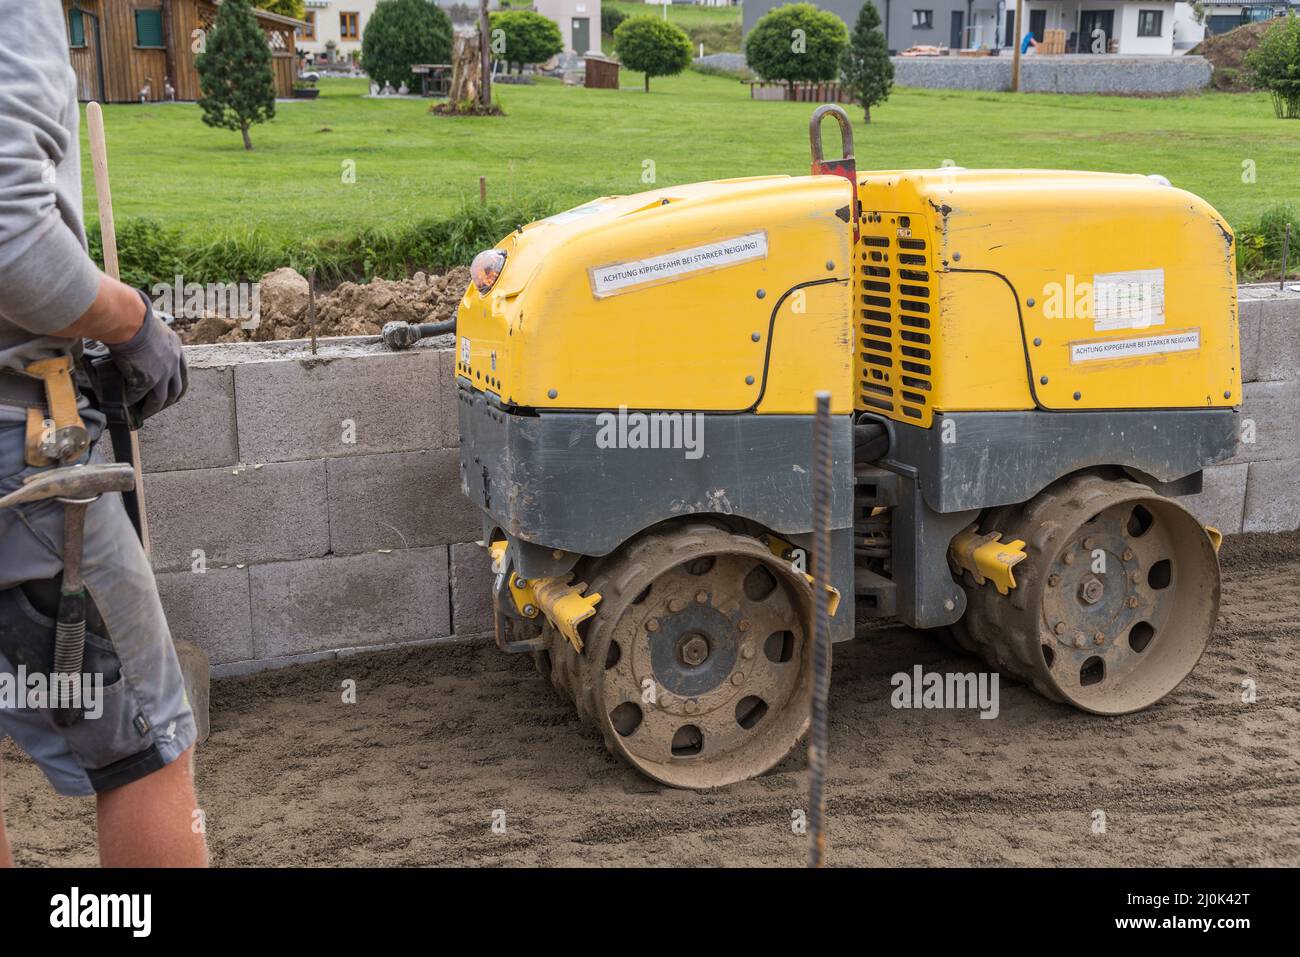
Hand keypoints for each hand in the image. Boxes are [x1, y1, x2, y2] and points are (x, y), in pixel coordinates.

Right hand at [108, 290, 187, 419]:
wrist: (129, 320)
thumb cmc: (135, 318)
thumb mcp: (154, 329)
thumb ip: (154, 341)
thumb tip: (143, 346)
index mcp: (176, 350)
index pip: (183, 375)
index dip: (178, 388)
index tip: (173, 395)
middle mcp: (173, 364)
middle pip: (176, 390)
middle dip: (167, 402)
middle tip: (157, 407)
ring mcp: (162, 373)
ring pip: (160, 399)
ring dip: (151, 408)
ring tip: (143, 413)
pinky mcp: (147, 379)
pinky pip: (138, 395)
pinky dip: (132, 401)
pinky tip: (126, 404)